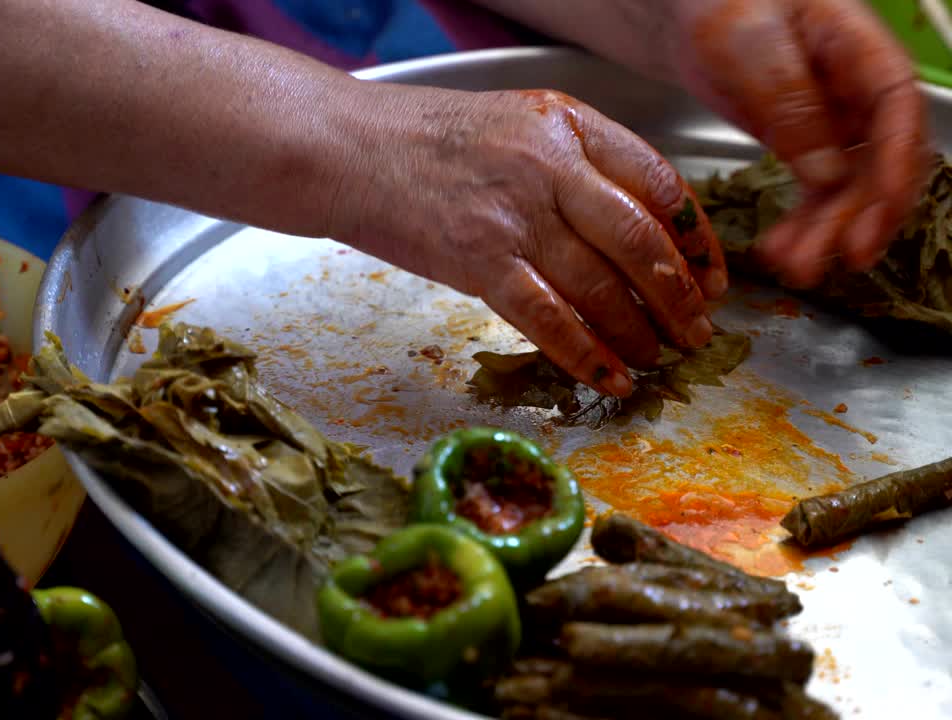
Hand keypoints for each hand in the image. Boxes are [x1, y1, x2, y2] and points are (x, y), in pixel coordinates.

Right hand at [331, 86, 727, 396]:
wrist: (347, 150)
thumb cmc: (424, 139)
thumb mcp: (515, 125)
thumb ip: (574, 163)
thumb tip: (633, 229)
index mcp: (569, 124)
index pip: (661, 183)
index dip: (697, 240)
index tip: (711, 276)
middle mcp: (552, 166)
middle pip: (642, 241)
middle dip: (679, 297)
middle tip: (696, 331)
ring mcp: (516, 215)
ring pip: (601, 286)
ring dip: (638, 332)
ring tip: (655, 359)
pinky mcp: (479, 262)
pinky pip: (549, 318)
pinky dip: (585, 354)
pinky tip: (607, 377)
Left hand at [672, 0, 930, 287]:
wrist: (691, 9)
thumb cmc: (724, 4)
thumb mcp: (752, 45)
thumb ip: (790, 103)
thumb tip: (827, 173)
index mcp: (860, 52)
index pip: (898, 114)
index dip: (896, 170)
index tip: (878, 217)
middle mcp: (857, 91)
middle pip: (876, 161)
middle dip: (856, 217)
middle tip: (831, 262)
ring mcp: (834, 121)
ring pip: (845, 186)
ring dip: (825, 231)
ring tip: (794, 269)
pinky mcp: (805, 143)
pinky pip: (814, 190)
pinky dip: (800, 223)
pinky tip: (779, 251)